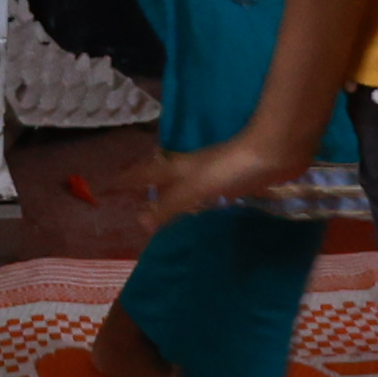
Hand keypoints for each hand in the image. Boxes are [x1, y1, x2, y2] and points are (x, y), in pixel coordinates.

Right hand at [115, 131, 308, 227]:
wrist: (274, 154)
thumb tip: (139, 222)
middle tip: (128, 193)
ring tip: (156, 201)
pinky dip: (190, 197)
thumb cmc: (231, 168)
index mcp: (179, 168)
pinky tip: (197, 204)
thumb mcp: (195, 188)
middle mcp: (191, 168)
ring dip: (166, 190)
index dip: (124, 180)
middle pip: (160, 174)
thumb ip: (169, 205)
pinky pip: (201, 191)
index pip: (143, 173)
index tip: (103, 187)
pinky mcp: (232, 180)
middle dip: (142, 181)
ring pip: (180, 181)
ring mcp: (212, 173)